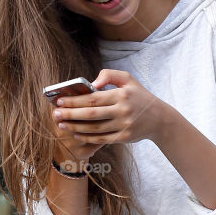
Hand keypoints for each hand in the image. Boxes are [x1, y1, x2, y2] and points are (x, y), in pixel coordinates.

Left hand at [52, 68, 170, 148]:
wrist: (159, 119)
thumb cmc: (139, 96)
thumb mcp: (128, 79)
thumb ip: (109, 75)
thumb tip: (92, 82)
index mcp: (121, 95)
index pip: (93, 98)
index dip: (74, 100)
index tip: (60, 100)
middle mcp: (122, 111)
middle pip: (91, 114)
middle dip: (70, 114)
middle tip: (56, 114)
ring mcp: (123, 126)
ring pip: (94, 129)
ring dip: (75, 127)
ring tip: (62, 125)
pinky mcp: (124, 138)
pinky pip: (102, 139)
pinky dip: (87, 137)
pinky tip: (77, 134)